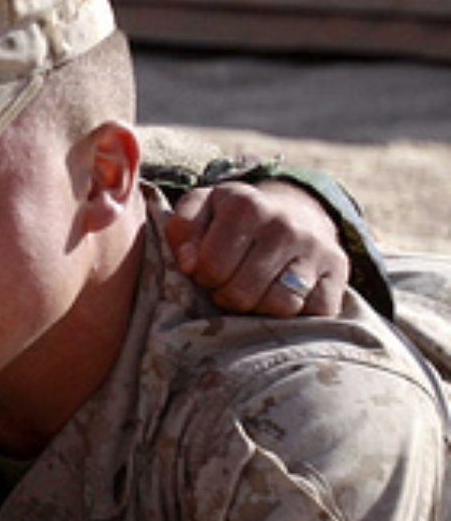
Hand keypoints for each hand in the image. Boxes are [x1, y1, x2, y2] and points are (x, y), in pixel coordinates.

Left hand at [166, 180, 347, 317]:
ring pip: (278, 305)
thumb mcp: (201, 210)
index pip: (210, 268)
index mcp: (245, 205)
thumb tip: (188, 264)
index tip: (208, 271)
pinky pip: (314, 313)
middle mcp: (284, 224)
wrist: (294, 210)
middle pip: (241, 293)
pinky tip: (282, 296)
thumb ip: (182, 229)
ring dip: (260, 308)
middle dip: (227, 296)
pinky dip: (295, 315)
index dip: (202, 277)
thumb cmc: (234, 219)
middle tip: (229, 285)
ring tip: (254, 292)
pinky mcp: (338, 271)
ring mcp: (315, 248)